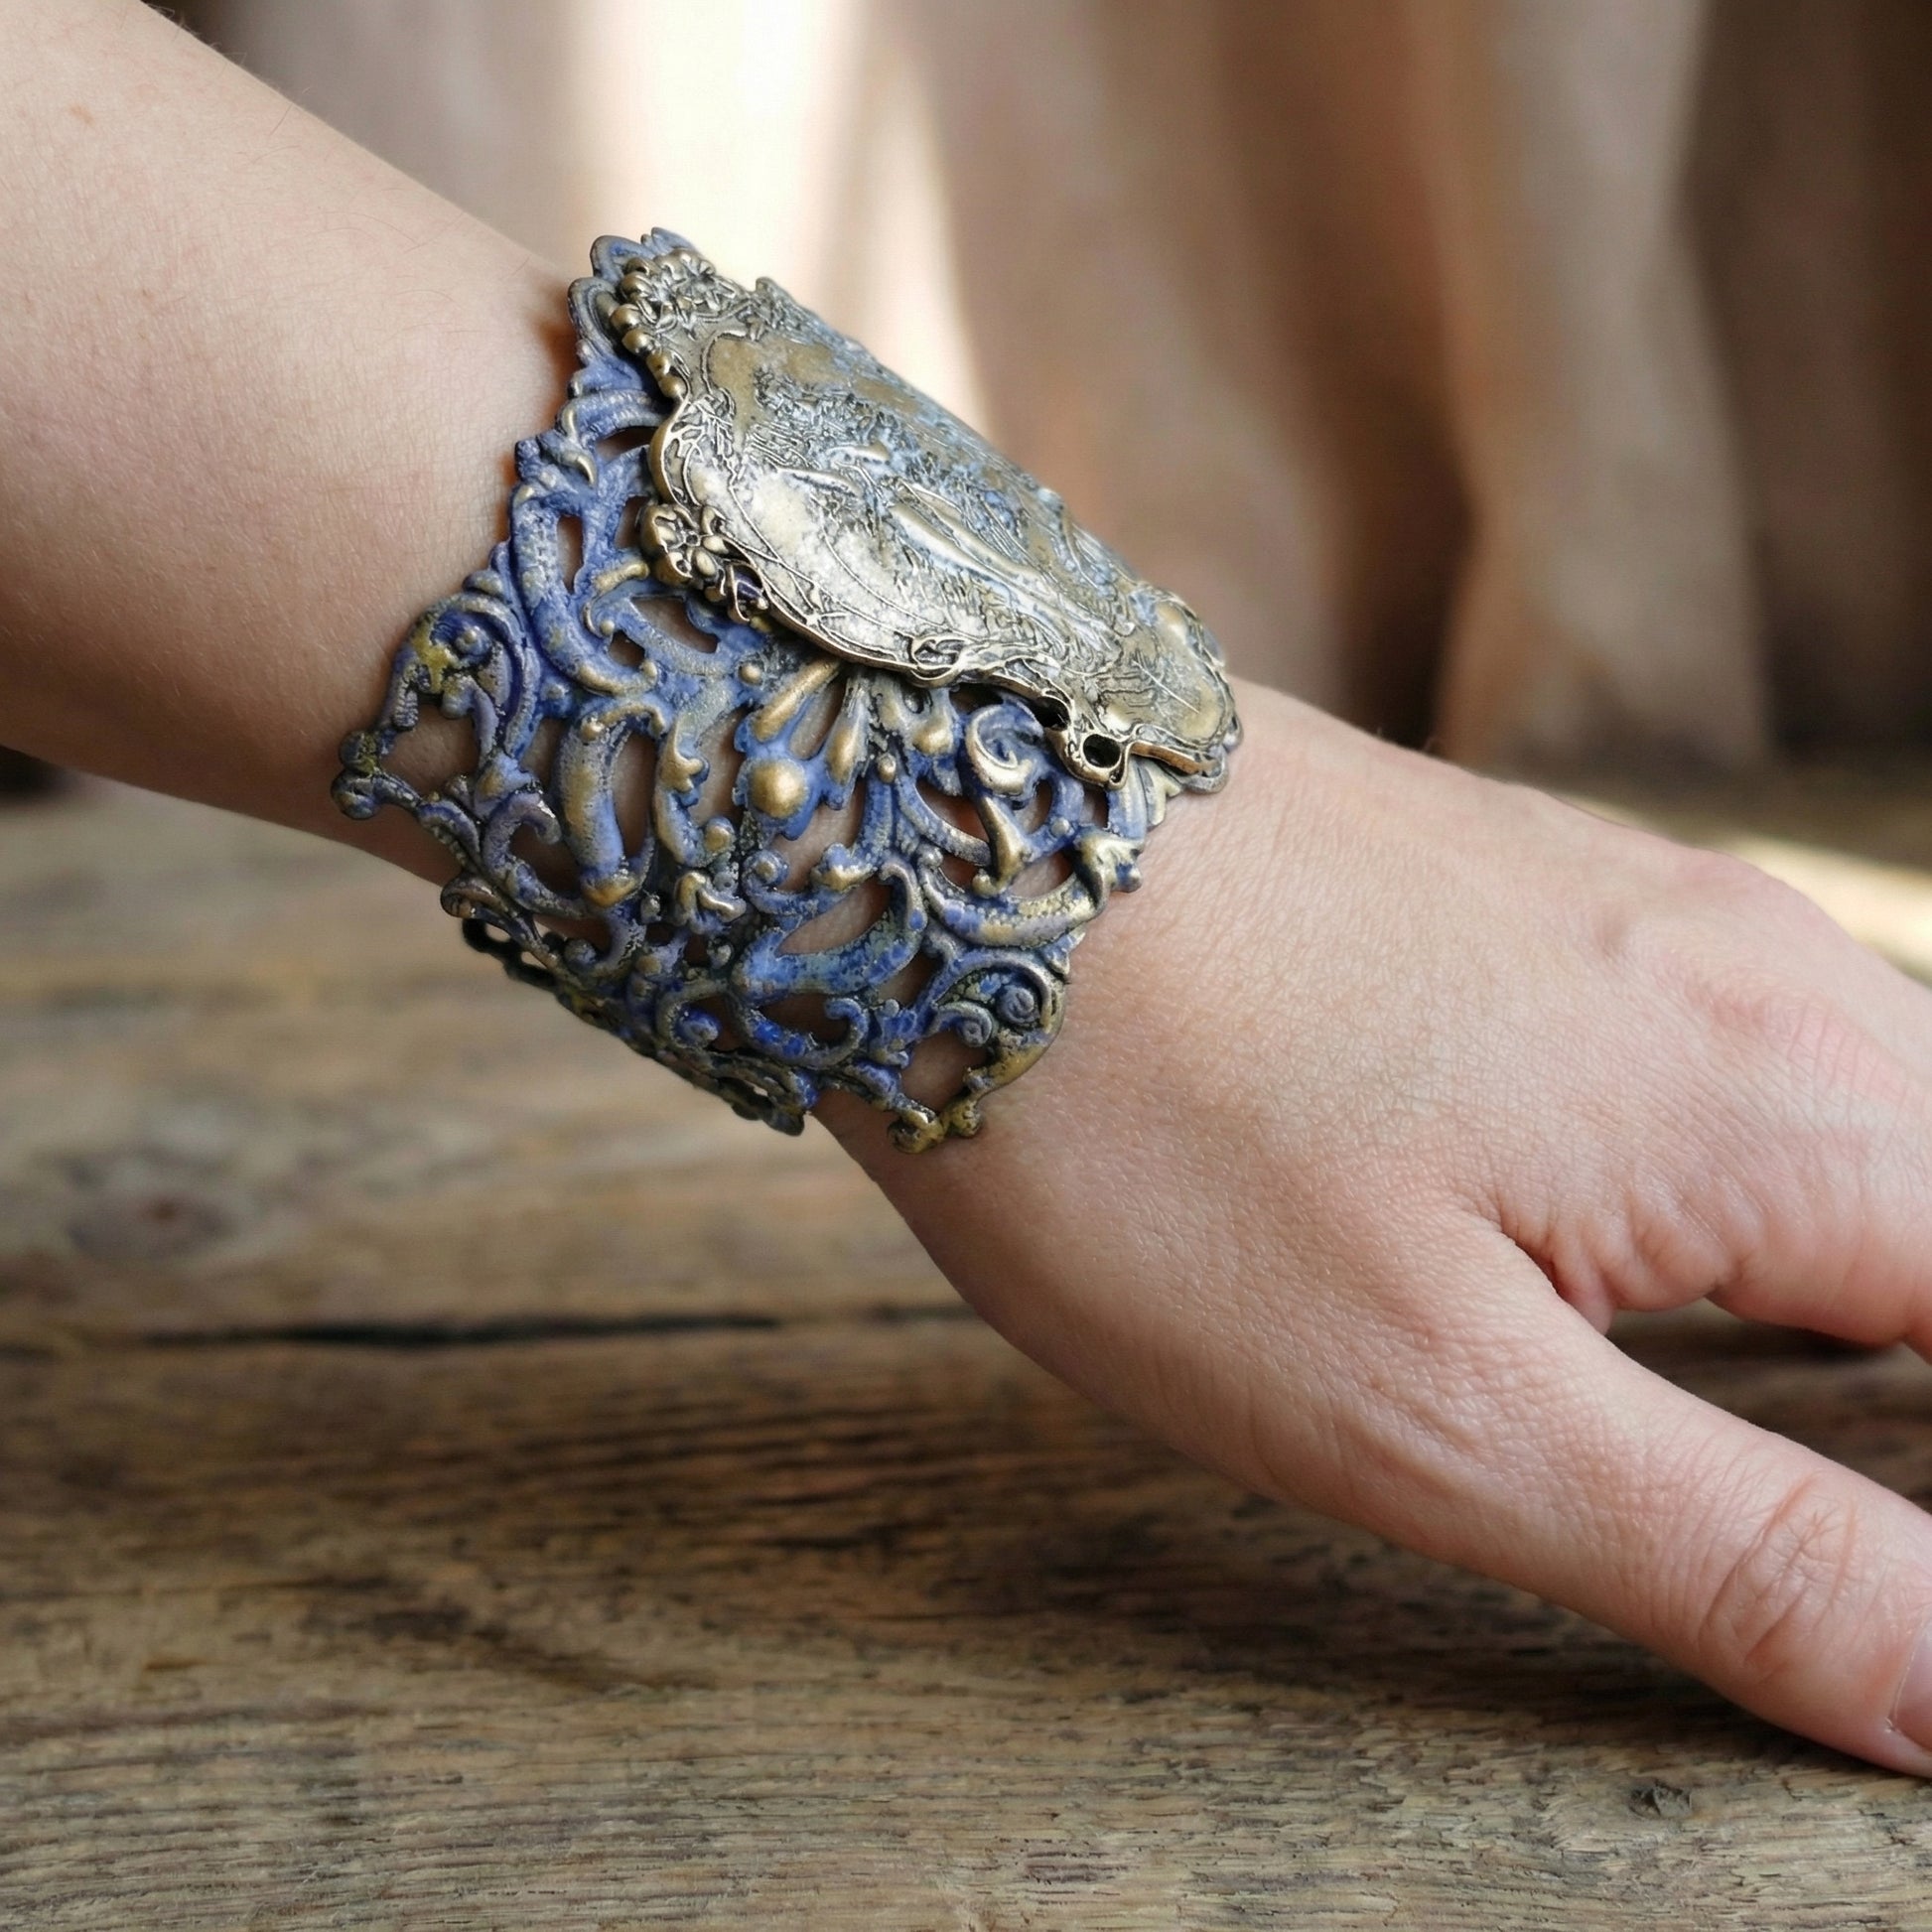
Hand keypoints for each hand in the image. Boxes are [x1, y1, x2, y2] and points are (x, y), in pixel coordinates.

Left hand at [836, 678, 1931, 1774]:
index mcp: (1786, 1116)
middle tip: (1804, 1490)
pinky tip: (1627, 1222)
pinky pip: (1718, 1032)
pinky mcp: (1519, 882)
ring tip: (1767, 1395)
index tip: (1830, 1528)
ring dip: (1858, 1264)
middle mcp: (1756, 972)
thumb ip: (1730, 1548)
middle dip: (1909, 1368)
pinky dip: (1737, 1159)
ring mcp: (1633, 901)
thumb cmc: (1152, 1124)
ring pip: (1856, 1106)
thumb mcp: (1427, 1404)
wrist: (953, 829)